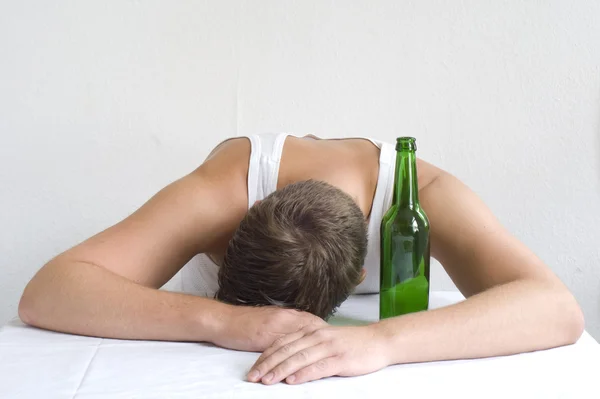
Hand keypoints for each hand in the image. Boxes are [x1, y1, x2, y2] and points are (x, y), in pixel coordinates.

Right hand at [210, 305, 326, 351]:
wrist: (222, 320)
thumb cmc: (244, 323)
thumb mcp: (268, 321)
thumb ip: (284, 327)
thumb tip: (299, 335)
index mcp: (285, 314)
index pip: (311, 322)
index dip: (324, 331)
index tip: (334, 339)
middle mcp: (283, 317)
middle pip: (311, 327)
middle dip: (324, 339)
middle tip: (336, 349)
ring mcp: (274, 325)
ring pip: (299, 336)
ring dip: (312, 347)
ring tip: (324, 357)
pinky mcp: (264, 335)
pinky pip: (282, 346)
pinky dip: (293, 354)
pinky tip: (301, 362)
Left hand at [247, 324, 389, 384]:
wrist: (379, 340)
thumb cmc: (352, 343)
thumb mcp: (326, 339)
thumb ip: (307, 345)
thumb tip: (286, 357)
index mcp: (311, 331)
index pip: (282, 343)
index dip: (265, 356)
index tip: (253, 368)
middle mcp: (317, 337)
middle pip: (286, 350)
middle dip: (267, 364)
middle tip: (253, 377)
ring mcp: (329, 347)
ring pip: (299, 358)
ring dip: (281, 369)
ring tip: (267, 380)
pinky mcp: (341, 358)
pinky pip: (319, 366)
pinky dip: (304, 373)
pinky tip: (293, 379)